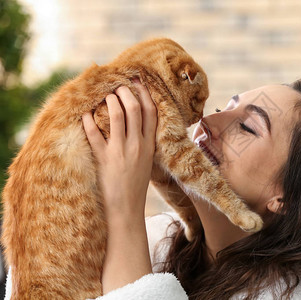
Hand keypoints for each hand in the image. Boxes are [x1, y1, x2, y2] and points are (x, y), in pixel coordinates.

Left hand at [82, 79, 156, 293]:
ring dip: (109, 100)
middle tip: (117, 86)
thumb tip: (134, 122)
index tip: (137, 82)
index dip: (144, 94)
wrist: (127, 210)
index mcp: (149, 145)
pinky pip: (94, 133)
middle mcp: (137, 145)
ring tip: (104, 95)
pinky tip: (84, 112)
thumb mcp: (146, 162)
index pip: (151, 113)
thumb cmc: (135, 186)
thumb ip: (143, 142)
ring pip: (116, 115)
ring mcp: (120, 151)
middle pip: (134, 109)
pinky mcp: (103, 159)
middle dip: (125, 92)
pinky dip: (88, 119)